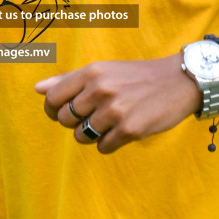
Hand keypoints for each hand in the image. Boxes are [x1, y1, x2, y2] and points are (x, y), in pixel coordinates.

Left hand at [34, 54, 200, 153]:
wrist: (180, 81)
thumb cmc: (137, 76)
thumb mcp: (103, 70)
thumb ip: (69, 80)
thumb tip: (38, 89)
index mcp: (91, 72)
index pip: (52, 99)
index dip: (53, 110)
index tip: (64, 113)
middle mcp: (100, 90)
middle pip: (64, 120)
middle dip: (75, 123)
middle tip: (94, 116)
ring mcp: (115, 111)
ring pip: (81, 136)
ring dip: (92, 135)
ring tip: (109, 124)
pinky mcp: (130, 130)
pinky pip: (102, 147)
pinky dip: (109, 143)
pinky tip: (122, 131)